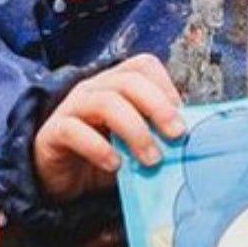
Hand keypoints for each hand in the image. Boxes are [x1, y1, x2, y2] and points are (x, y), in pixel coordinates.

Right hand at [33, 55, 185, 201]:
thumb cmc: (107, 156)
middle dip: (158, 107)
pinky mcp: (53, 132)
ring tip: (151, 159)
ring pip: (105, 102)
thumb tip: (195, 140)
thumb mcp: (138, 144)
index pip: (143, 66)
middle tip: (176, 135)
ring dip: (135, 131)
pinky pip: (73, 131)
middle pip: (128, 80)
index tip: (184, 118)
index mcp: (117, 84)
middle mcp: (95, 88)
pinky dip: (99, 148)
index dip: (166, 87)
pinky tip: (115, 165)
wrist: (64, 180)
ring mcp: (72, 107)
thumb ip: (160, 136)